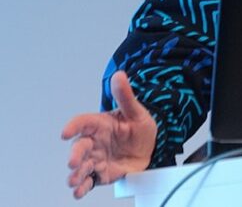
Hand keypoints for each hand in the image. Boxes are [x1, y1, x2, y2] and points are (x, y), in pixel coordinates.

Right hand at [62, 71, 156, 198]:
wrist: (150, 148)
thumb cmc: (139, 128)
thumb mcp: (136, 111)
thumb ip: (125, 96)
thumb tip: (119, 75)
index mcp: (100, 125)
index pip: (83, 123)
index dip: (74, 126)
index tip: (66, 132)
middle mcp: (94, 142)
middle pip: (80, 148)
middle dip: (75, 155)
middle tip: (73, 162)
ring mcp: (96, 159)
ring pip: (81, 167)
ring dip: (75, 174)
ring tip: (74, 180)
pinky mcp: (100, 174)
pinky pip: (88, 182)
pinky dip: (82, 188)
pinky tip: (79, 191)